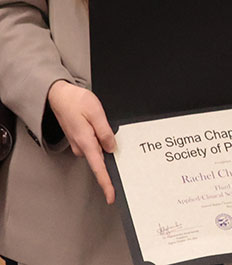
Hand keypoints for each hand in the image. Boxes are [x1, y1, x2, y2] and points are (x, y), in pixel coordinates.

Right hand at [46, 80, 115, 203]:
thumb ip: (105, 132)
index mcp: (85, 141)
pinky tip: (97, 126)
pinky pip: (93, 144)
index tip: (111, 196)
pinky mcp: (78, 140)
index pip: (98, 167)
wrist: (59, 96)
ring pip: (97, 150)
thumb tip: (111, 148)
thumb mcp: (96, 113)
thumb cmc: (76, 101)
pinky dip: (98, 139)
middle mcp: (80, 147)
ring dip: (102, 142)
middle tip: (109, 135)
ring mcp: (78, 144)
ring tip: (99, 120)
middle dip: (108, 152)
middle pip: (99, 159)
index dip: (106, 183)